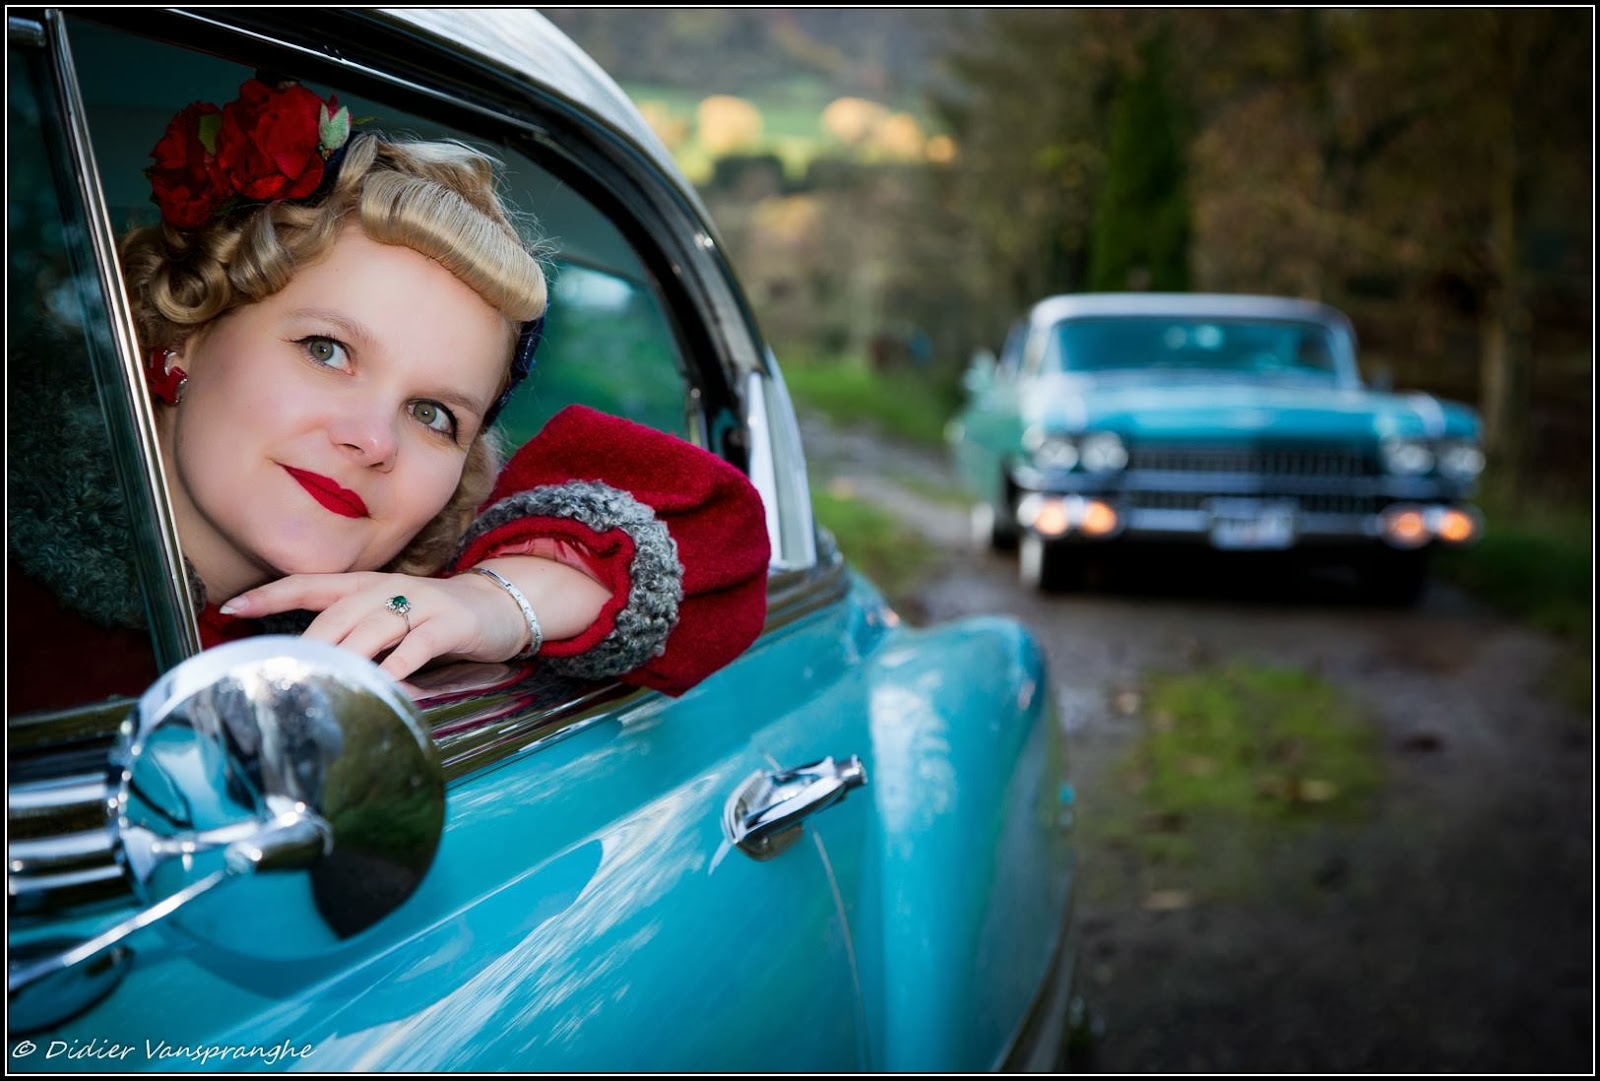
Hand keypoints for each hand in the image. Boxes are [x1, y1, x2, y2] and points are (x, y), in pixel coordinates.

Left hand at [220, 570, 528, 680]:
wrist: (500, 606)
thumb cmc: (435, 619)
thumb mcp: (390, 617)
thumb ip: (353, 634)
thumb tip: (308, 665)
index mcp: (366, 585)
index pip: (310, 584)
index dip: (270, 594)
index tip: (231, 607)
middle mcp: (388, 588)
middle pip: (336, 614)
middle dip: (308, 644)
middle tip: (284, 673)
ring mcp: (420, 603)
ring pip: (370, 629)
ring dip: (346, 658)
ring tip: (326, 684)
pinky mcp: (448, 623)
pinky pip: (415, 647)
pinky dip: (397, 668)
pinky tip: (384, 687)